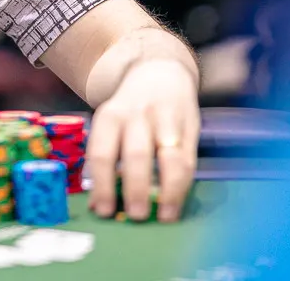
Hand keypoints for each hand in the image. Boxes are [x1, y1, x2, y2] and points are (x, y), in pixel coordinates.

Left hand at [86, 58, 199, 222]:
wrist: (161, 73)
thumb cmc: (131, 110)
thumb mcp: (111, 124)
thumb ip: (108, 158)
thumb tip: (99, 204)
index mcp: (109, 117)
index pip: (102, 152)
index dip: (102, 184)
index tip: (104, 211)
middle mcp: (137, 116)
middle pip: (136, 155)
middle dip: (136, 188)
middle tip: (135, 215)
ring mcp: (166, 120)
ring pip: (169, 158)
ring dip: (168, 191)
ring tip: (163, 216)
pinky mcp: (190, 127)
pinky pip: (189, 160)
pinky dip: (183, 185)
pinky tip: (176, 202)